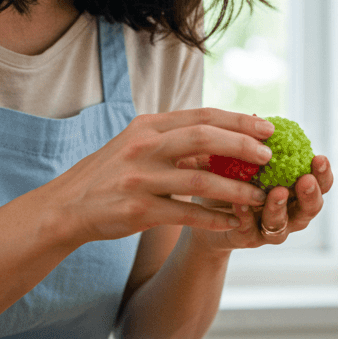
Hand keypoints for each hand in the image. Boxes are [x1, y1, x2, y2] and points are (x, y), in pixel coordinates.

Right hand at [41, 108, 274, 245]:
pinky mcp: (138, 211)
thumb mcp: (138, 146)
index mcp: (148, 126)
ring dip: (235, 189)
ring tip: (260, 195)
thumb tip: (226, 137)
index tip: (268, 127)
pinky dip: (213, 218)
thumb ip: (176, 140)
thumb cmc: (111, 174)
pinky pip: (186, 214)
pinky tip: (231, 222)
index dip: (239, 121)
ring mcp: (139, 179)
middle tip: (270, 156)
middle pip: (204, 139)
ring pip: (200, 180)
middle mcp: (144, 147)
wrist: (67, 207)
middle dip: (242, 145)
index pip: (202, 116)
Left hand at [185, 154, 334, 250]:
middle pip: (310, 209)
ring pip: (282, 225)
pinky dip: (246, 216)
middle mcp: (289, 212)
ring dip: (280, 208)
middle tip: (305, 180)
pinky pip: (249, 230)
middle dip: (310, 194)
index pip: (320, 183)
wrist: (203, 212)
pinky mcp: (246, 238)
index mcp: (296, 190)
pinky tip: (239, 204)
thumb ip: (255, 145)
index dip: (323, 174)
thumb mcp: (244, 160)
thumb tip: (258, 117)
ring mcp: (268, 229)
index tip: (319, 158)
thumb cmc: (232, 180)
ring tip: (276, 193)